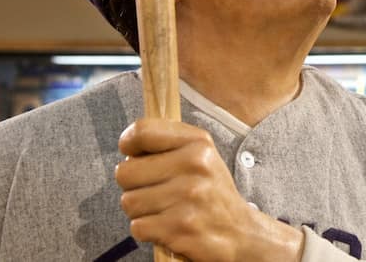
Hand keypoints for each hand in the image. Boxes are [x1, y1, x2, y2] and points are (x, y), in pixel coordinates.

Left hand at [116, 119, 302, 261]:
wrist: (240, 233)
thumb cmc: (212, 193)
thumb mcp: (201, 157)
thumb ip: (168, 144)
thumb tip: (127, 146)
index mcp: (198, 143)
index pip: (142, 131)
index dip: (127, 144)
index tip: (132, 155)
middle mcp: (195, 166)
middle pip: (125, 172)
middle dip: (133, 186)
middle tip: (156, 191)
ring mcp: (188, 197)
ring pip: (128, 202)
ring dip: (140, 211)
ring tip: (164, 210)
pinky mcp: (180, 227)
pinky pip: (137, 227)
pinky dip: (148, 231)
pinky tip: (167, 227)